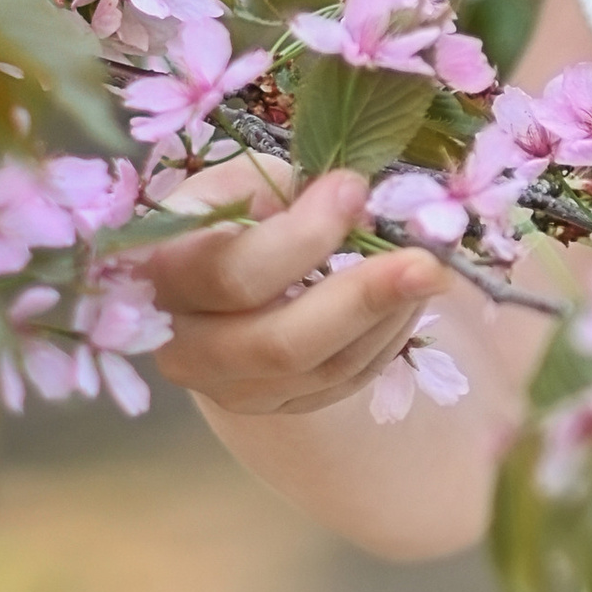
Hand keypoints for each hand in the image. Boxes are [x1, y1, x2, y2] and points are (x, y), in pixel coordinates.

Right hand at [145, 159, 441, 416]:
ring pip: (324, 370)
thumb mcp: (239, 183)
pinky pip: (344, 383)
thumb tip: (353, 200)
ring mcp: (230, 389)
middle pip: (281, 342)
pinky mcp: (275, 408)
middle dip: (364, 298)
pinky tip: (410, 300)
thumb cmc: (228, 213)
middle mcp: (185, 347)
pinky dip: (387, 339)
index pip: (231, 273)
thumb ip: (285, 189)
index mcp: (160, 278)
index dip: (301, 237)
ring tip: (430, 268)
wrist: (211, 279)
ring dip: (388, 317)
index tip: (356, 189)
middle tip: (429, 262)